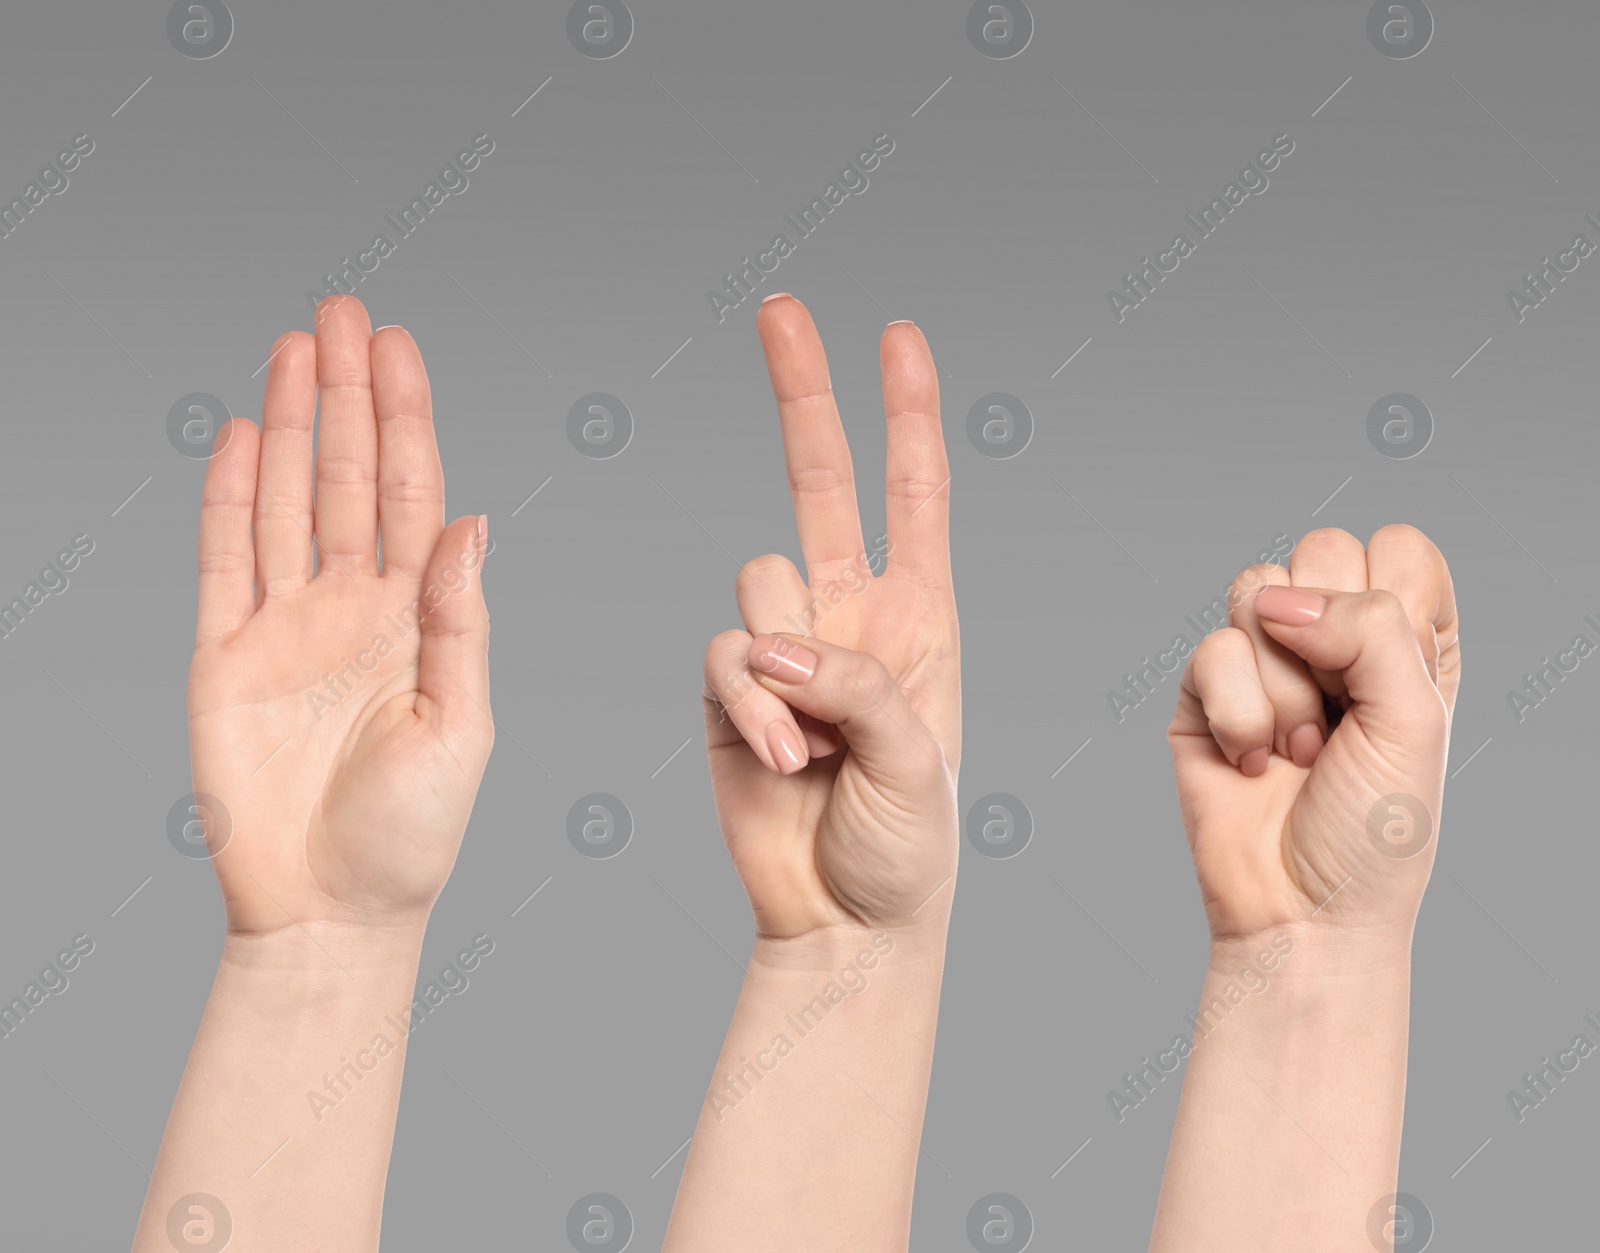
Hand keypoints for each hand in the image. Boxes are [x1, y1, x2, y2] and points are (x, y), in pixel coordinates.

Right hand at [186, 295, 492, 940]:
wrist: (330, 915)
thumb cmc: (410, 835)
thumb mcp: (459, 724)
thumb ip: (458, 621)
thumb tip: (470, 522)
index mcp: (416, 618)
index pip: (410, 494)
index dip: (403, 418)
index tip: (397, 345)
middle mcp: (353, 608)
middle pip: (345, 476)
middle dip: (346, 394)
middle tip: (342, 310)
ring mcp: (284, 627)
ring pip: (284, 500)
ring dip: (288, 423)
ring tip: (293, 346)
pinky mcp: (223, 659)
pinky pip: (222, 562)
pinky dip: (228, 499)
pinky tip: (239, 438)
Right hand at [700, 296, 959, 943]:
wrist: (844, 922)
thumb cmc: (908, 847)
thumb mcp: (919, 762)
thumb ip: (855, 685)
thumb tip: (770, 643)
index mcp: (921, 620)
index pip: (914, 495)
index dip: (907, 414)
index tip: (897, 338)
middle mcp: (851, 618)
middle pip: (820, 482)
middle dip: (804, 395)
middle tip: (780, 309)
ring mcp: (785, 652)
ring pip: (757, 584)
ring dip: (782, 663)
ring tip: (816, 750)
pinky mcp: (728, 693)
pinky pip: (720, 656)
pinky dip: (745, 705)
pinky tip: (778, 759)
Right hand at [1167, 526, 1458, 943]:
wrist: (1300, 910)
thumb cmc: (1372, 833)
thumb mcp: (1413, 720)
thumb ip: (1370, 627)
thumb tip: (1281, 601)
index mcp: (1405, 642)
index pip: (1398, 549)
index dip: (1391, 598)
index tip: (1392, 677)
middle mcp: (1335, 642)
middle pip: (1321, 550)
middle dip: (1330, 639)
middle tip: (1339, 711)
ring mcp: (1265, 663)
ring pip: (1256, 591)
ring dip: (1282, 688)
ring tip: (1299, 748)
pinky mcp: (1205, 692)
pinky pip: (1209, 650)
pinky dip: (1236, 715)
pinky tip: (1253, 760)